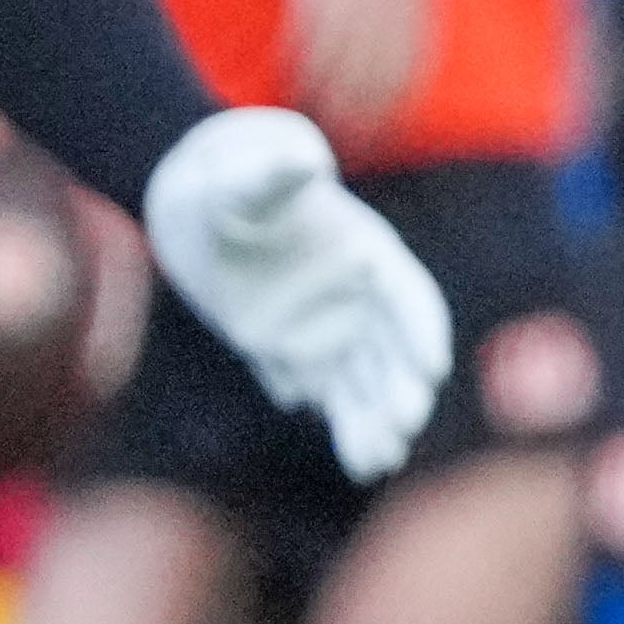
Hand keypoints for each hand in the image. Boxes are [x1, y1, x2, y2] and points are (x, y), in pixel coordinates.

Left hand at [135, 108, 447, 482]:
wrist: (192, 206)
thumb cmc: (224, 182)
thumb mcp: (243, 177)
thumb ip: (272, 174)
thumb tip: (301, 160)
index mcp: (367, 253)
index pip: (408, 298)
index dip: (420, 332)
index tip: (431, 368)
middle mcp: (356, 298)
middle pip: (391, 352)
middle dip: (400, 390)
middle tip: (403, 425)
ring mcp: (324, 328)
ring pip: (359, 383)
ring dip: (373, 422)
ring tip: (377, 463)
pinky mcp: (289, 351)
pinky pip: (319, 392)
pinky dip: (336, 421)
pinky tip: (351, 457)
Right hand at [275, 0, 433, 145]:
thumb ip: (396, 7)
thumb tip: (385, 50)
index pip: (409, 68)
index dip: (392, 106)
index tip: (377, 137)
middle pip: (380, 72)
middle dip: (362, 113)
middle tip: (343, 145)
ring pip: (345, 58)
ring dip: (329, 96)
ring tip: (312, 124)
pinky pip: (313, 29)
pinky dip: (303, 60)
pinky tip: (288, 80)